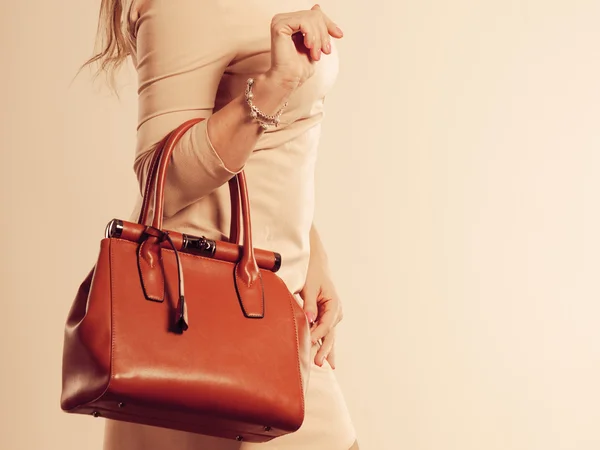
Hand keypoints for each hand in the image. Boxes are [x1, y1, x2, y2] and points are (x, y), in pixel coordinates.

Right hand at [268, 4, 343, 88]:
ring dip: (318, 38)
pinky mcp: (279, 25)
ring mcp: (279, 21)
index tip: (339, 35)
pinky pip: (303, 22)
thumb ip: (316, 28)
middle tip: (325, 51)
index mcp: (290, 22)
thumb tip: (317, 7)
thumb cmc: (299, 68)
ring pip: (310, 18)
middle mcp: (283, 19)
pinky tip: (309, 47)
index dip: (328, 24)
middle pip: (314, 15)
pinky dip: (311, 36)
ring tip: (316, 54)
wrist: (289, 80)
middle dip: (323, 34)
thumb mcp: (314, 43)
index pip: (314, 14)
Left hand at [299, 251, 343, 368]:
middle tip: (318, 362)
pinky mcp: (327, 319)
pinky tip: (329, 361)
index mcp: (334, 304)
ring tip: (323, 365)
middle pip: (330, 334)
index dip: (317, 334)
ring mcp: (334, 316)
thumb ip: (309, 304)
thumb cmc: (313, 275)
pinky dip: (326, 346)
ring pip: (330, 336)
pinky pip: (326, 334)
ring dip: (326, 350)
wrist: (317, 266)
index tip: (308, 341)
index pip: (326, 324)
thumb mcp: (309, 287)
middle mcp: (337, 312)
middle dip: (324, 349)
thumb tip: (309, 319)